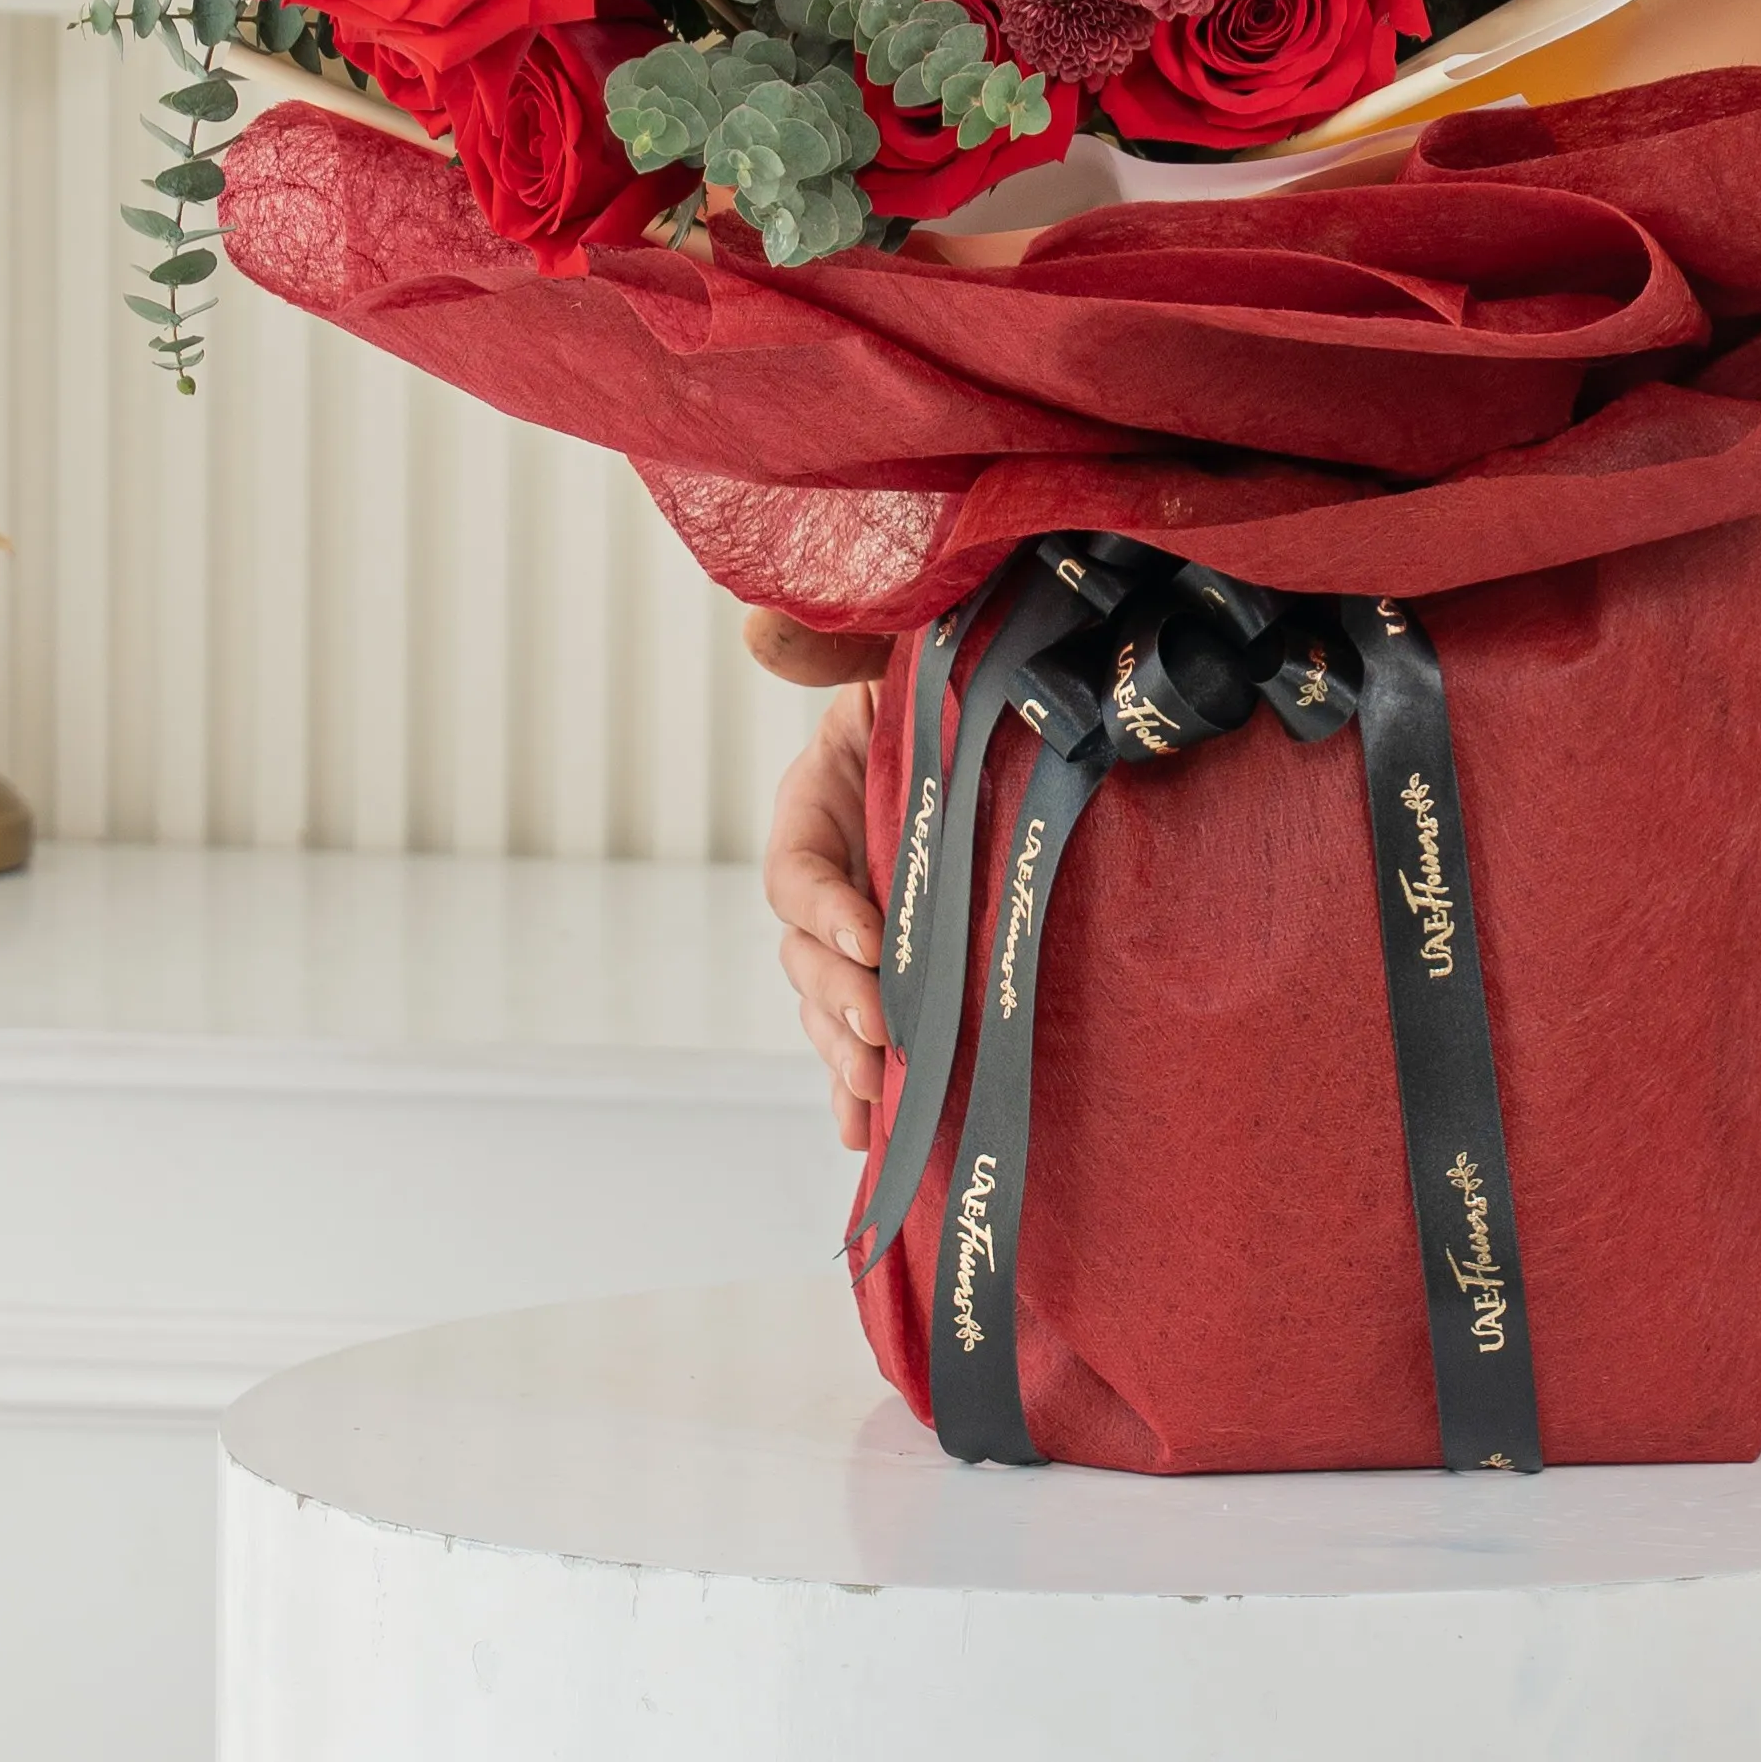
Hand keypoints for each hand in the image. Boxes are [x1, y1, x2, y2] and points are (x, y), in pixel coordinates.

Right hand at [748, 605, 890, 1150]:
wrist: (1001, 706)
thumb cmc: (944, 674)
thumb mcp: (896, 652)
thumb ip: (835, 646)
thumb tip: (759, 627)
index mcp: (817, 802)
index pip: (797, 871)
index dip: (823, 908)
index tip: (867, 934)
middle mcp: (830, 873)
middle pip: (806, 956)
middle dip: (836, 1000)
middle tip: (878, 1032)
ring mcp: (861, 922)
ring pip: (828, 1003)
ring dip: (843, 1052)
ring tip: (872, 1092)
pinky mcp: (899, 960)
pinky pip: (865, 1028)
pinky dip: (860, 1083)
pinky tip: (868, 1134)